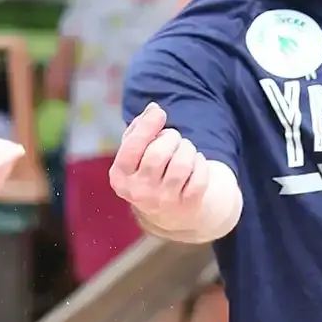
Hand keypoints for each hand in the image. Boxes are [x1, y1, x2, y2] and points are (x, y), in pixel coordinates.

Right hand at [109, 101, 215, 236]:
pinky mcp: (187, 206)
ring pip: (182, 163)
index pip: (133, 147)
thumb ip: (139, 128)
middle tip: (173, 139)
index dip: (148, 126)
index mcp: (120, 177)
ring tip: (184, 151)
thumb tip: (153, 109)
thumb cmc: (149, 171)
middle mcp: (139, 193)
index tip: (159, 113)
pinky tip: (195, 165)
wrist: (169, 212)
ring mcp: (164, 202)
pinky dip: (201, 163)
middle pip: (159, 152)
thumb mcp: (135, 153)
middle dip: (171, 137)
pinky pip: (200, 175)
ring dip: (187, 148)